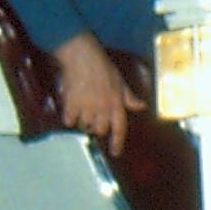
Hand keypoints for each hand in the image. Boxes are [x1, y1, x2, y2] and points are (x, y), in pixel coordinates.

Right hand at [53, 31, 143, 157]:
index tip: (115, 152)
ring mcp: (86, 107)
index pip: (120, 128)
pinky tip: (71, 110)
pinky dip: (70, 118)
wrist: (82, 57)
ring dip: (84, 122)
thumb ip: (129, 97)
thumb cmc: (102, 67)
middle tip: (94, 119)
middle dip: (97, 128)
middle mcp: (102, 108)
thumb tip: (141, 106)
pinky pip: (69, 121)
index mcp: (116, 104)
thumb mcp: (120, 82)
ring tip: (83, 110)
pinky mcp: (70, 104)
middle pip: (100, 130)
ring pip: (84, 126)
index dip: (118, 142)